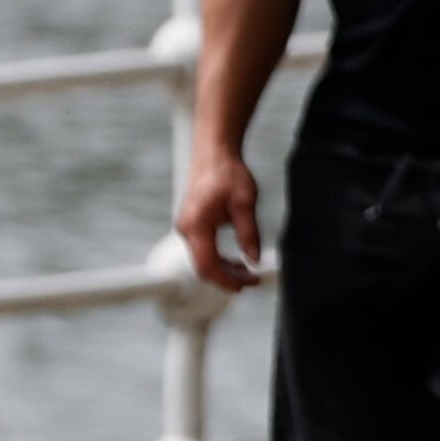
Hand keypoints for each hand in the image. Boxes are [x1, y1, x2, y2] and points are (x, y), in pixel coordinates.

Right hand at [173, 144, 262, 290]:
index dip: (226, 280)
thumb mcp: (246, 204)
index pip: (208, 264)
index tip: (246, 286)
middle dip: (227, 278)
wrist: (214, 154)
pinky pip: (202, 249)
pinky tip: (237, 261)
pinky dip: (219, 259)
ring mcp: (186, 227)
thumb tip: (253, 259)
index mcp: (196, 224)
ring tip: (248, 272)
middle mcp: (186, 228)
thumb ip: (249, 233)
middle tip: (252, 281)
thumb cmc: (228, 174)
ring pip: (202, 259)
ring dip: (224, 269)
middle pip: (203, 266)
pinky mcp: (191, 225)